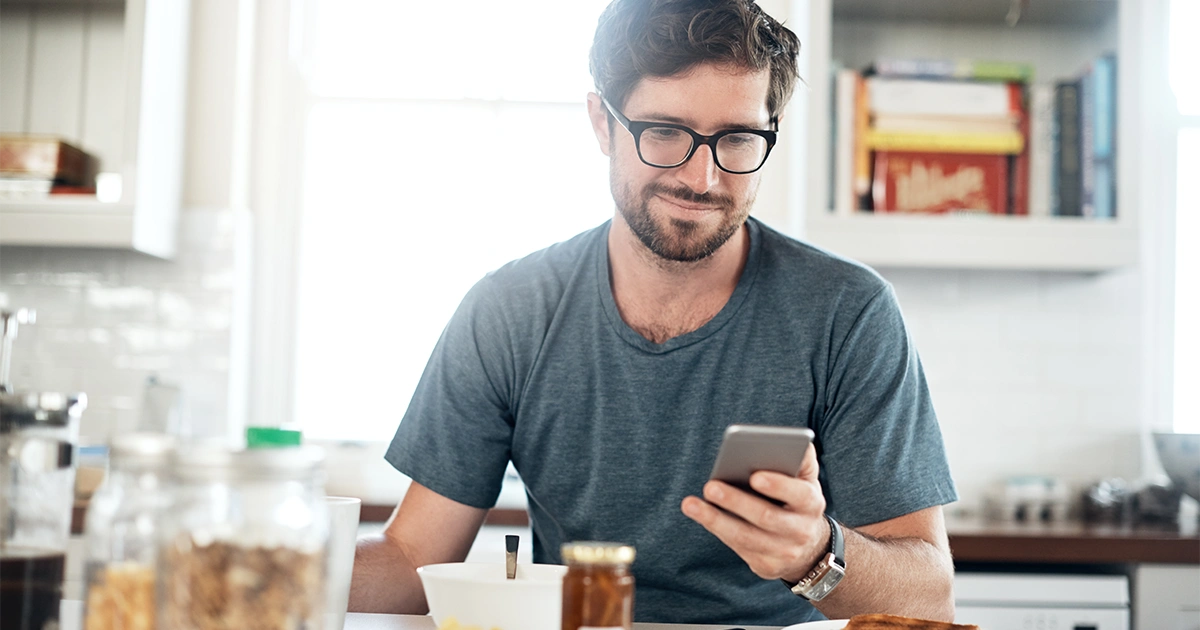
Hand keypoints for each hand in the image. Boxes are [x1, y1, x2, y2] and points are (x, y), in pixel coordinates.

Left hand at [680, 443, 828, 582]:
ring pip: (745, 537)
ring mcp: (784, 552)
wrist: (808, 548)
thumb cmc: (797, 500)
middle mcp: (801, 530)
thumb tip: (787, 439)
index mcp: (811, 503)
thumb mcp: (805, 480)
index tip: (755, 476)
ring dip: (715, 520)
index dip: (778, 486)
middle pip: (766, 516)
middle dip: (736, 501)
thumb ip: (800, 458)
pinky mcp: (766, 566)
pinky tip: (699, 515)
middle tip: (710, 486)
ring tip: (690, 504)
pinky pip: (737, 547)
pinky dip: (717, 530)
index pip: (798, 494)